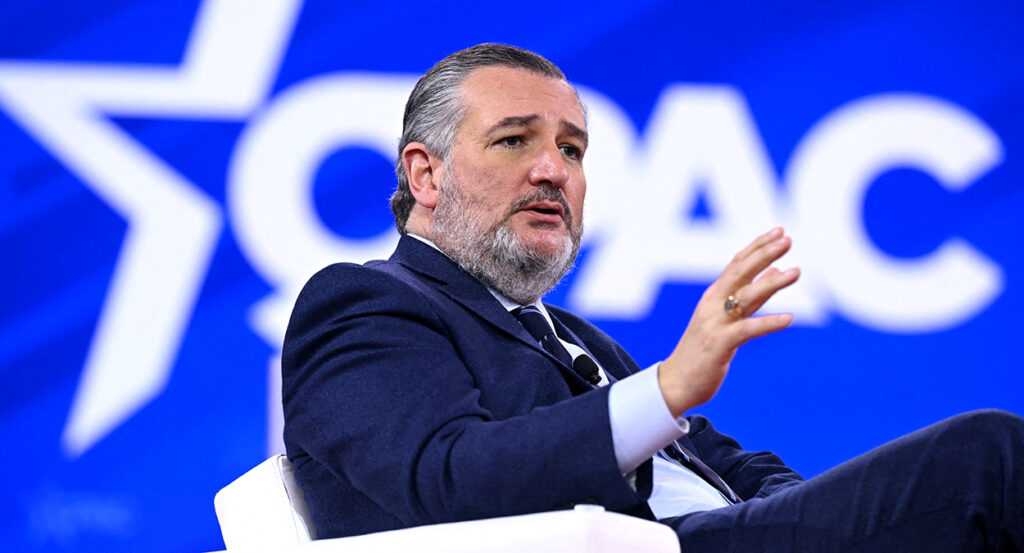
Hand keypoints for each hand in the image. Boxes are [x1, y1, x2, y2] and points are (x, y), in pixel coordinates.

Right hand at [658, 227, 799, 416]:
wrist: (676, 382)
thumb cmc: (702, 351)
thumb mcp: (725, 319)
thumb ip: (750, 296)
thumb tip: (774, 271)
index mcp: (713, 296)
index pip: (737, 263)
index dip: (758, 246)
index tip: (779, 231)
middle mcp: (712, 304)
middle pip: (740, 272)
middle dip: (764, 254)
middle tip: (787, 239)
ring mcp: (714, 323)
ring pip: (745, 297)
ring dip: (771, 283)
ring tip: (796, 272)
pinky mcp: (719, 344)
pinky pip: (747, 330)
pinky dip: (768, 323)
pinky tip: (789, 318)